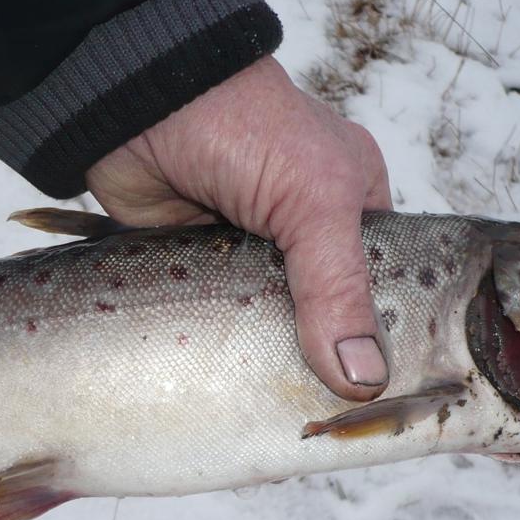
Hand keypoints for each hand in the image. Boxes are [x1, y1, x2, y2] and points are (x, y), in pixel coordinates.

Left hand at [85, 56, 393, 400]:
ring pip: (267, 324)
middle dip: (320, 357)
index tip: (379, 394)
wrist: (137, 108)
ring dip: (262, 355)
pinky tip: (224, 382)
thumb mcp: (314, 201)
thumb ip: (339, 288)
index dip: (381, 338)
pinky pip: (214, 322)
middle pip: (324, 314)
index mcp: (349, 204)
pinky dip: (216, 346)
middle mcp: (301, 231)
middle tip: (320, 412)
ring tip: (273, 408)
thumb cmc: (240, 123)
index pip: (382, 285)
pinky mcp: (195, 269)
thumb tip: (365, 377)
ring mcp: (246, 252)